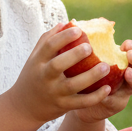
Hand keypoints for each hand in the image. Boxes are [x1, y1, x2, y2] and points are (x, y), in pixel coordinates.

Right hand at [9, 23, 123, 126]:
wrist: (24, 107)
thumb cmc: (34, 75)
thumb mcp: (35, 58)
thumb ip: (48, 40)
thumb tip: (66, 23)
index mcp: (38, 62)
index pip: (49, 46)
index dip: (63, 37)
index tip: (78, 30)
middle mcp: (45, 77)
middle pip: (58, 65)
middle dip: (74, 55)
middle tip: (90, 47)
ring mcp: (54, 92)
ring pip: (73, 85)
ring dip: (90, 76)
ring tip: (106, 67)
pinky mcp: (63, 106)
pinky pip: (81, 102)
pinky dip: (95, 97)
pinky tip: (108, 88)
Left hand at [71, 39, 131, 123]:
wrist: (78, 98)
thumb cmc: (82, 71)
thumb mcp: (84, 58)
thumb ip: (84, 45)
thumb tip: (71, 23)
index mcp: (121, 58)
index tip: (125, 44)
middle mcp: (128, 72)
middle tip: (130, 56)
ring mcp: (125, 89)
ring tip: (128, 74)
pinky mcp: (117, 103)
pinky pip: (117, 101)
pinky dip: (111, 98)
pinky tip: (105, 96)